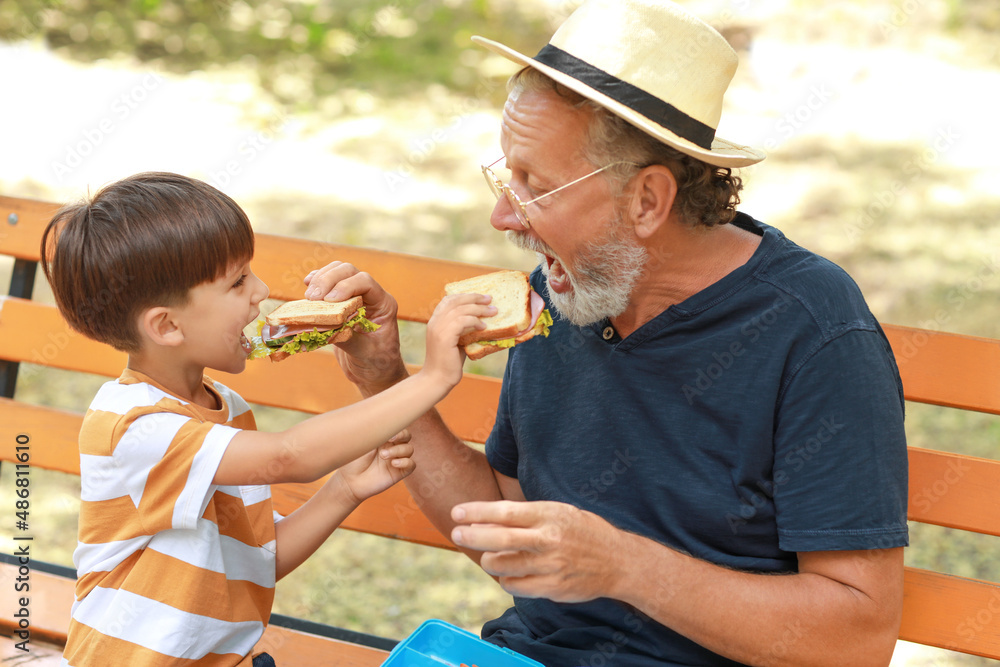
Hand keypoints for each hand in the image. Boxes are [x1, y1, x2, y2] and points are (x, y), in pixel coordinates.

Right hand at [303, 262, 406, 391]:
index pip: (366, 283)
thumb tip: (331, 327)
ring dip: (321, 279)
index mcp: (384, 305)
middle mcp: (371, 297)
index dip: (346, 286)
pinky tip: (306, 285)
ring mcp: (356, 297)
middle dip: (328, 279)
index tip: (328, 300)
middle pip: (349, 271)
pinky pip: (329, 283)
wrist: (374, 372)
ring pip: (338, 272)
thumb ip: (350, 339)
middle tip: (311, 297)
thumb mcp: (366, 354)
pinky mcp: (341, 303)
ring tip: (308, 296)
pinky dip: (316, 281)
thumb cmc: (377, 364)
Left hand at [335, 430, 414, 503]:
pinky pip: (411, 464)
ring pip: (409, 449)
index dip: (397, 428)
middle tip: (390, 440)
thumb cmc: (353, 461)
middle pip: (407, 436)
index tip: (387, 431)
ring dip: (398, 450)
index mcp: (384, 438)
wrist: (350, 482)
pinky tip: (393, 463)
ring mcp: (396, 459)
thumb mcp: (362, 443)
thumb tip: (382, 418)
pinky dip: (406, 462)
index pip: (398, 428)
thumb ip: (373, 432)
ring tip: (383, 456)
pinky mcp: (399, 473)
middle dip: (402, 436)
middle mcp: (392, 447)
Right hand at [422, 293, 494, 387]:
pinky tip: (483, 327)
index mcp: (435, 321)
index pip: (448, 300)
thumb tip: (481, 321)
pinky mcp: (444, 337)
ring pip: (460, 310)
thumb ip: (463, 329)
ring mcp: (438, 329)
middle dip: (474, 298)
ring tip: (492, 312)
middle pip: (455, 301)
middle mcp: (434, 322)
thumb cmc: (448, 362)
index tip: (480, 296)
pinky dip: (475, 321)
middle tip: (489, 299)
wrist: (437, 379)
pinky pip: (462, 321)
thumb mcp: (456, 341)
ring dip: (479, 309)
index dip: (464, 295)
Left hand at [450, 500, 625, 602]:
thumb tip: (485, 520)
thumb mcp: (559, 512)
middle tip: (457, 534)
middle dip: (472, 536)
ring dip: (489, 560)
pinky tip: (510, 573)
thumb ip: (526, 516)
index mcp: (550, 515)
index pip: (505, 512)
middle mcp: (549, 540)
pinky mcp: (552, 589)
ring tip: (491, 556)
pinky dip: (506, 579)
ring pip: (502, 566)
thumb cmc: (583, 531)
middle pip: (499, 539)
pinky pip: (514, 586)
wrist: (619, 562)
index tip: (457, 513)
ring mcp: (550, 566)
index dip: (477, 512)